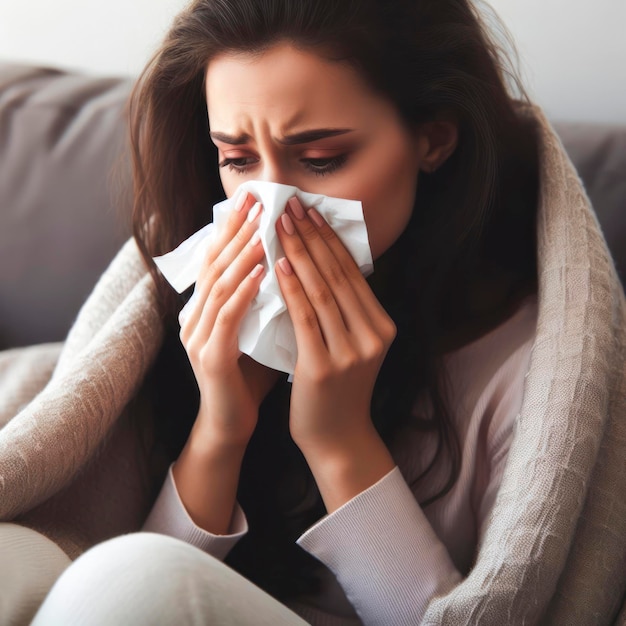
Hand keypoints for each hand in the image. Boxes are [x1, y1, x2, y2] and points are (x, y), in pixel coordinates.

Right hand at [179, 192, 278, 448]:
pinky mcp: (209, 357)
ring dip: (242, 254)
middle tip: (255, 200)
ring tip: (263, 227)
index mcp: (205, 310)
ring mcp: (198, 337)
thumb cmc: (248, 378)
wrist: (231, 424)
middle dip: (236, 230)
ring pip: (219, 284)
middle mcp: (195, 317)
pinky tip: (263, 271)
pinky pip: (227, 316)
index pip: (218, 260)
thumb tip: (292, 268)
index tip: (253, 200)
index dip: (233, 228)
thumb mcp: (256, 332)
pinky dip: (245, 290)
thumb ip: (264, 303)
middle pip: (215, 264)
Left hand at [275, 197, 396, 510]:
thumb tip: (319, 265)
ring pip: (322, 291)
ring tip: (280, 224)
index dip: (329, 239)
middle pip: (337, 275)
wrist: (336, 439)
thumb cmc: (337, 391)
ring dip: (299, 252)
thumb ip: (343, 312)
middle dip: (312, 236)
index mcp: (381, 327)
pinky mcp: (324, 366)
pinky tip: (278, 264)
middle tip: (291, 206)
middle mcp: (372, 335)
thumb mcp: (350, 347)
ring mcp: (351, 351)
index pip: (351, 273)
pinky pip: (305, 317)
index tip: (309, 211)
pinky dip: (291, 288)